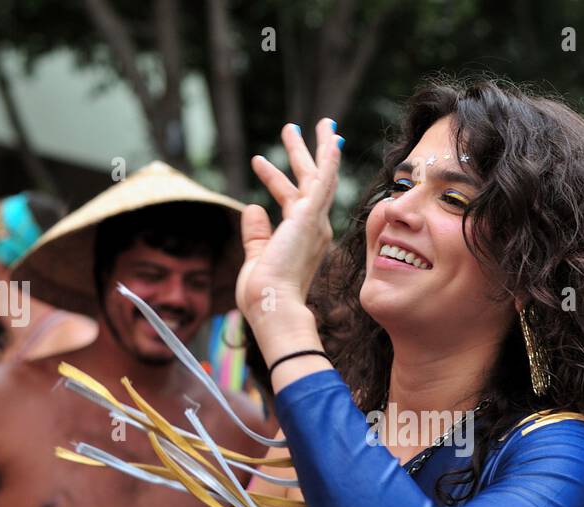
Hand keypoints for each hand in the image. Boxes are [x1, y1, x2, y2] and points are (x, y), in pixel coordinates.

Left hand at [235, 119, 341, 331]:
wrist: (274, 305)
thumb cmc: (264, 292)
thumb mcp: (257, 256)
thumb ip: (257, 233)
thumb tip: (252, 208)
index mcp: (302, 239)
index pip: (290, 201)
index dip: (277, 179)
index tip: (262, 162)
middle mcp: (314, 229)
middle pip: (310, 183)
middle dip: (302, 154)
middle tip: (292, 129)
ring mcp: (315, 223)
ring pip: (317, 176)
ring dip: (311, 148)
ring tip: (298, 124)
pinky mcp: (312, 217)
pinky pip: (324, 182)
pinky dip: (329, 160)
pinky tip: (331, 140)